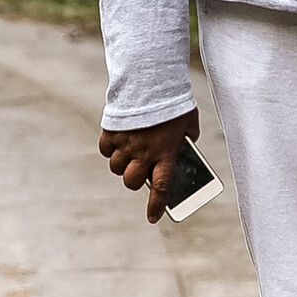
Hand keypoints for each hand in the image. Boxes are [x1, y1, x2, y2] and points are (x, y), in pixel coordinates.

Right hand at [98, 108, 200, 222]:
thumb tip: (183, 148)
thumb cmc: (174, 101)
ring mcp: (125, 143)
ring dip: (123, 164)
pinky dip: (111, 148)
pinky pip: (106, 150)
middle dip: (135, 179)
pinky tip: (120, 138)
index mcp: (165, 152)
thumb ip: (186, 138)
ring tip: (131, 151)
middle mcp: (144, 152)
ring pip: (117, 168)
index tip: (153, 218)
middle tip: (140, 170)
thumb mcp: (189, 121)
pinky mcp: (111, 132)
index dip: (156, 205)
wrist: (151, 79)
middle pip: (132, 181)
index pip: (161, 187)